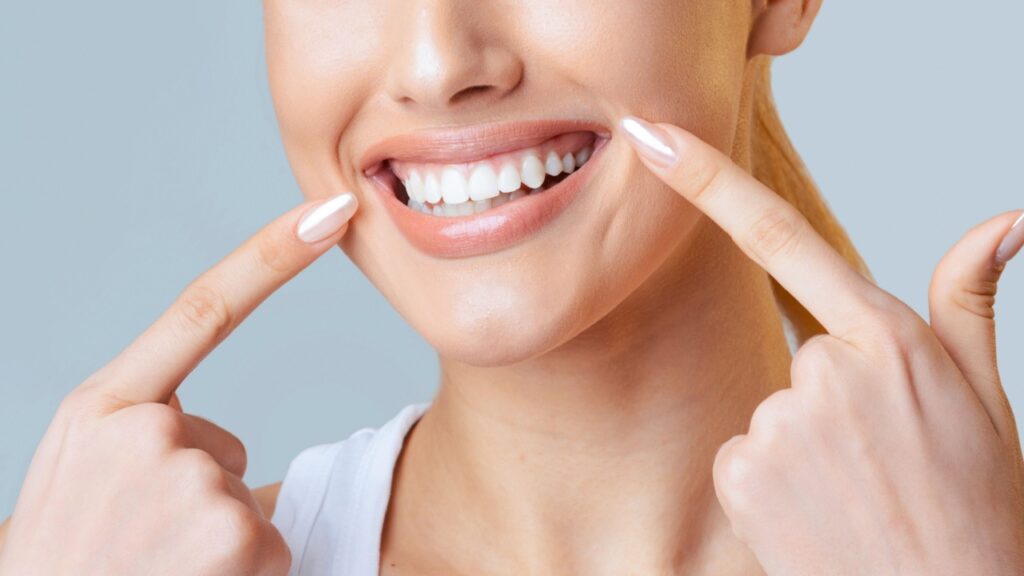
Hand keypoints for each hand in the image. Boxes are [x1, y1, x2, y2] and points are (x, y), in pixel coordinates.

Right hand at [0, 192, 357, 574]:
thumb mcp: (74, 472)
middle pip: (219, 446)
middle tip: (133, 547)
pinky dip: (240, 574)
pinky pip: (265, 543)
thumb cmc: (64, 558)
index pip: (201, 310)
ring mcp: (190, 479)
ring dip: (210, 541)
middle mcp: (144, 431)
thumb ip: (135, 427)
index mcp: (102, 407)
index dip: (271, 257)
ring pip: (238, 499)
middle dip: (194, 499)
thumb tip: (215, 443)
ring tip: (150, 570)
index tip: (328, 213)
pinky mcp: (233, 531)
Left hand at [621, 116, 1023, 574]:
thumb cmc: (976, 508)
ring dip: (802, 445)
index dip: (709, 180)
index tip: (651, 137)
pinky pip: (739, 456)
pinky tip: (814, 514)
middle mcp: (825, 370)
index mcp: (887, 339)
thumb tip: (1005, 220)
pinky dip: (770, 483)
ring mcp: (778, 421)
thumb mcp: (987, 398)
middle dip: (830, 398)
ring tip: (853, 492)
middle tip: (881, 459)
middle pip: (798, 355)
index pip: (783, 236)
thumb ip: (969, 302)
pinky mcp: (740, 472)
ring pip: (769, 410)